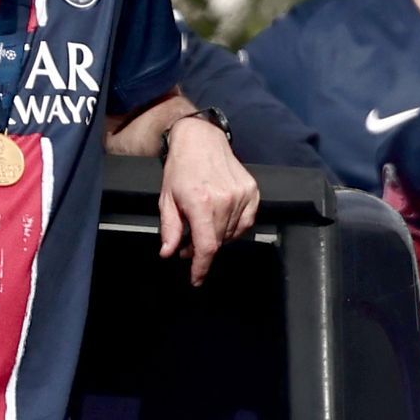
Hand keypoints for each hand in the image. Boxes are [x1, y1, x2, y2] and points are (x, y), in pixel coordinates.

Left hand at [155, 113, 260, 280]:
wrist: (201, 139)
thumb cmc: (181, 168)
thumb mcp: (167, 200)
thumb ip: (170, 229)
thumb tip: (169, 253)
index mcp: (201, 203)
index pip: (207, 247)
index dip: (202, 267)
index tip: (196, 279)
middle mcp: (225, 200)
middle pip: (218, 242)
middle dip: (203, 250)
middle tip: (189, 245)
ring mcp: (241, 195)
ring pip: (232, 234)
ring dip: (218, 238)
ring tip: (203, 227)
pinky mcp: (252, 191)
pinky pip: (246, 222)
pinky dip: (234, 228)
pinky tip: (221, 221)